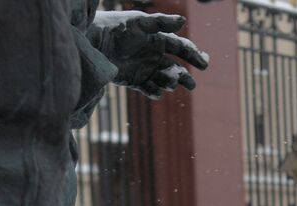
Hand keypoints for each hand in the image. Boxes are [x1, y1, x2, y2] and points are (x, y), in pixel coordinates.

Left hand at [89, 11, 209, 98]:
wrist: (92, 43)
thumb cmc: (115, 28)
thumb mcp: (139, 23)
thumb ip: (161, 22)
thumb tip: (183, 21)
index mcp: (158, 40)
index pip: (181, 48)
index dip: (194, 55)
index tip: (203, 64)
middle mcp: (154, 55)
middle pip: (177, 68)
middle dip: (185, 77)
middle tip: (191, 85)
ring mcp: (145, 69)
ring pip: (166, 80)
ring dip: (171, 83)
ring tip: (169, 83)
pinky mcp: (135, 81)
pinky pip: (150, 89)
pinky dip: (155, 92)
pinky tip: (155, 91)